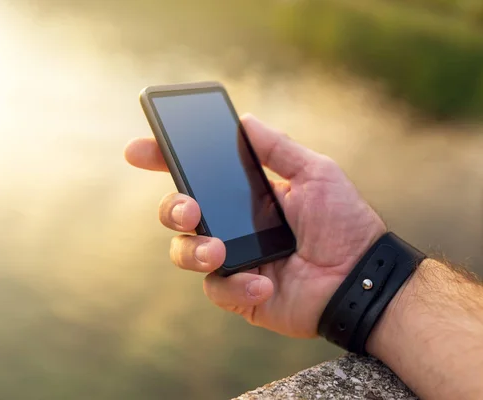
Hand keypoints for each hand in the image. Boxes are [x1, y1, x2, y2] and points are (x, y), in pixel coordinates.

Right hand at [124, 114, 385, 337]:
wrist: (362, 276)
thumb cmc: (344, 222)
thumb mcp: (316, 173)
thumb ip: (278, 148)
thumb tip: (244, 119)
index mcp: (243, 195)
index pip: (194, 174)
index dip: (162, 161)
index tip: (138, 150)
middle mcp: (231, 225)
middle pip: (177, 213)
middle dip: (170, 208)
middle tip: (188, 208)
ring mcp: (232, 259)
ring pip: (183, 251)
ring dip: (193, 249)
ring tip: (218, 250)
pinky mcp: (239, 292)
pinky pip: (215, 288)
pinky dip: (235, 283)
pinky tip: (264, 280)